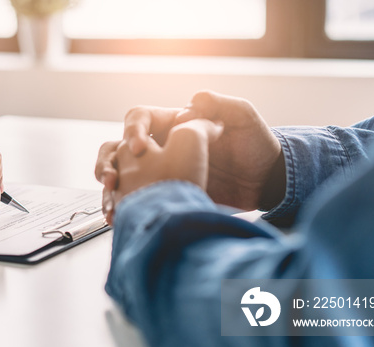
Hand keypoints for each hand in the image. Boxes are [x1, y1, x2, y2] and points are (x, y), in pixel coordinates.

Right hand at [97, 91, 284, 216]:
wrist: (265, 182)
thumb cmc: (256, 144)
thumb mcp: (243, 117)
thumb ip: (219, 104)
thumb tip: (191, 101)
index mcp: (173, 125)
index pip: (139, 119)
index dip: (133, 130)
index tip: (139, 148)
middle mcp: (161, 147)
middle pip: (118, 148)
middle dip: (108, 161)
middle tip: (111, 178)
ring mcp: (160, 173)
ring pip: (120, 176)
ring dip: (109, 187)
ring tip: (111, 204)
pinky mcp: (165, 195)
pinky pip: (135, 200)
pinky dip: (123, 208)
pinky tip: (118, 218)